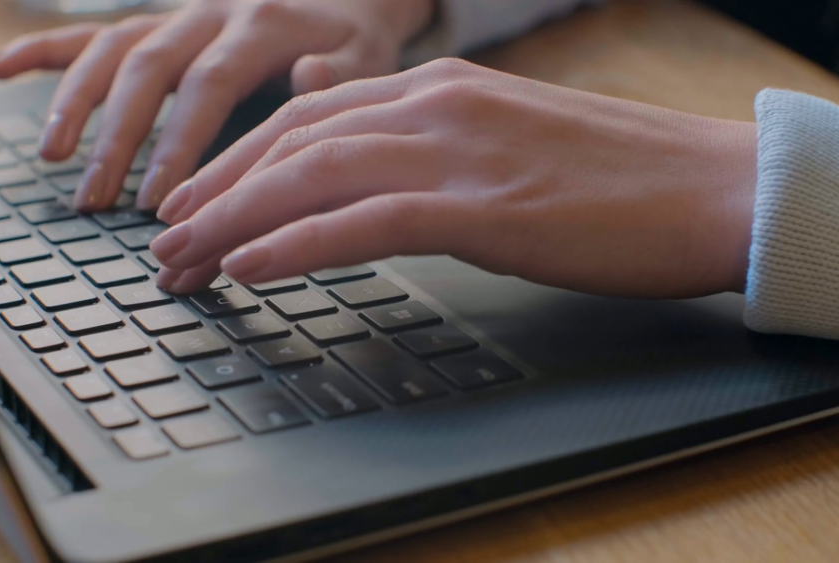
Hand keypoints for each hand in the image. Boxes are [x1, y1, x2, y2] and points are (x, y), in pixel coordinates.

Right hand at [0, 0, 434, 210]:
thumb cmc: (353, 39)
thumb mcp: (366, 57)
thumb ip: (337, 73)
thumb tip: (307, 78)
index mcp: (262, 24)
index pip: (211, 84)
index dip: (181, 142)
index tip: (160, 202)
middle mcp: (210, 12)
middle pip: (150, 68)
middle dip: (118, 136)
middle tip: (95, 200)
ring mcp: (178, 16)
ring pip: (113, 49)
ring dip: (74, 101)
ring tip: (52, 159)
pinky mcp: (157, 23)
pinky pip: (92, 32)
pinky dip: (41, 49)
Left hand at [149, 58, 757, 298]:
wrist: (708, 185)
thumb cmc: (612, 177)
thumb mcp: (503, 147)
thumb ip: (434, 154)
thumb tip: (376, 190)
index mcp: (437, 89)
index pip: (307, 118)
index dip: (238, 163)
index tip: (196, 203)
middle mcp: (434, 106)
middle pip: (290, 144)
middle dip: (215, 194)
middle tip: (165, 242)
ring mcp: (456, 153)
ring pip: (311, 176)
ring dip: (233, 223)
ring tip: (181, 263)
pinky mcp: (482, 209)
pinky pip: (365, 220)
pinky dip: (296, 243)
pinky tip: (248, 267)